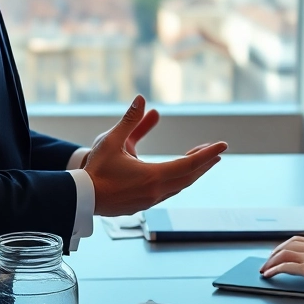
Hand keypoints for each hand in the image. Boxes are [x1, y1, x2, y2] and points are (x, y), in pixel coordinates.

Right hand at [84, 95, 227, 216]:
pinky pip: (169, 192)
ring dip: (193, 173)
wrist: (80, 198)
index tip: (223, 146)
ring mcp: (150, 200)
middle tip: (216, 152)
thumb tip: (141, 99)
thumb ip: (130, 120)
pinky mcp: (143, 205)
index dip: (207, 154)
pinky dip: (180, 181)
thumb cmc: (95, 169)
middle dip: (204, 163)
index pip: (189, 164)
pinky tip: (180, 175)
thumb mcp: (111, 140)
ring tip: (201, 161)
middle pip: (189, 176)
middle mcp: (156, 191)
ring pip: (180, 186)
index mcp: (152, 176)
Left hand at [260, 236, 303, 296]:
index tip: (276, 254)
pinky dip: (275, 270)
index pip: (296, 240)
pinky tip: (269, 275)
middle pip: (287, 244)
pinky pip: (286, 267)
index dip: (283, 246)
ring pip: (283, 254)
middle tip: (266, 262)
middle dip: (273, 253)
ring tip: (265, 269)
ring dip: (271, 262)